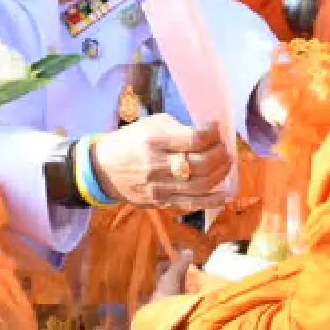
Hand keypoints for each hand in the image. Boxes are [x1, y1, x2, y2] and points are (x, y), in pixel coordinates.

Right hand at [90, 114, 232, 210]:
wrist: (103, 169)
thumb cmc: (130, 142)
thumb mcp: (151, 125)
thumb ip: (179, 129)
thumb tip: (209, 135)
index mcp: (153, 140)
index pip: (194, 140)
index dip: (212, 134)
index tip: (217, 129)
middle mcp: (156, 165)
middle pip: (201, 164)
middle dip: (220, 154)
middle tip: (225, 148)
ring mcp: (159, 187)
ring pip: (200, 185)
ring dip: (220, 174)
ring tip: (227, 164)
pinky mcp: (160, 202)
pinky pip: (191, 203)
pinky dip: (211, 200)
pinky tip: (224, 194)